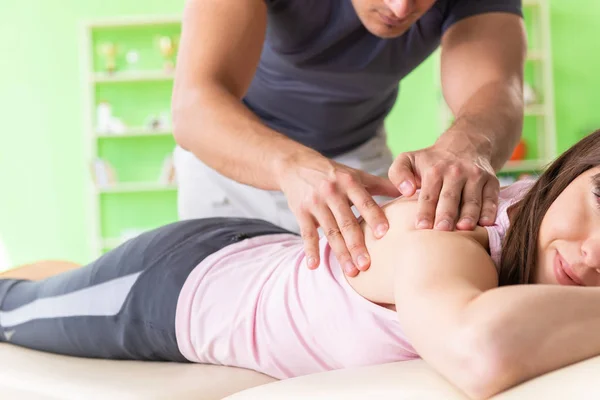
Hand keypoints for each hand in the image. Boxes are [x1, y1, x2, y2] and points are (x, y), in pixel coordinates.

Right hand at [277, 153, 399, 276]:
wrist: (296, 165)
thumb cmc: (332, 173)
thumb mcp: (355, 175)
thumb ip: (381, 185)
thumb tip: (411, 191)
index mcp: (348, 182)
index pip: (364, 201)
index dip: (373, 217)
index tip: (384, 234)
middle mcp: (331, 193)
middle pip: (346, 222)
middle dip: (357, 244)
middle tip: (368, 265)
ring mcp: (315, 203)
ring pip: (330, 232)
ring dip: (340, 253)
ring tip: (351, 272)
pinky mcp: (300, 212)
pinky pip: (306, 234)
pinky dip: (310, 250)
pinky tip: (314, 266)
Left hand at [388, 145, 498, 230]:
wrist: (465, 144)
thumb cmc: (431, 161)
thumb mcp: (408, 159)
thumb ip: (398, 173)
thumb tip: (406, 191)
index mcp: (434, 170)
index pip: (428, 194)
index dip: (425, 211)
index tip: (421, 226)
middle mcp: (456, 172)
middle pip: (450, 197)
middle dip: (446, 214)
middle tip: (442, 230)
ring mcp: (475, 177)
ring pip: (472, 199)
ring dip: (469, 214)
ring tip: (465, 228)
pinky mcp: (491, 181)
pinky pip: (492, 197)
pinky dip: (491, 210)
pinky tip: (487, 223)